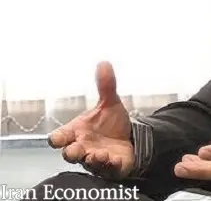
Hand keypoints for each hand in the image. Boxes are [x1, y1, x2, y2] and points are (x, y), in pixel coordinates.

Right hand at [48, 61, 134, 179]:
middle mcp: (84, 147)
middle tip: (76, 149)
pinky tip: (115, 159)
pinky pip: (108, 169)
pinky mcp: (112, 167)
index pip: (59, 138)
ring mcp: (96, 158)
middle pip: (69, 154)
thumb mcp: (110, 103)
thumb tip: (104, 62)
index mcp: (77, 132)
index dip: (58, 139)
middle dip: (71, 153)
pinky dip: (110, 165)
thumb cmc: (111, 123)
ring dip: (92, 159)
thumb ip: (106, 85)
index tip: (59, 138)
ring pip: (88, 163)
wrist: (131, 138)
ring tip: (100, 153)